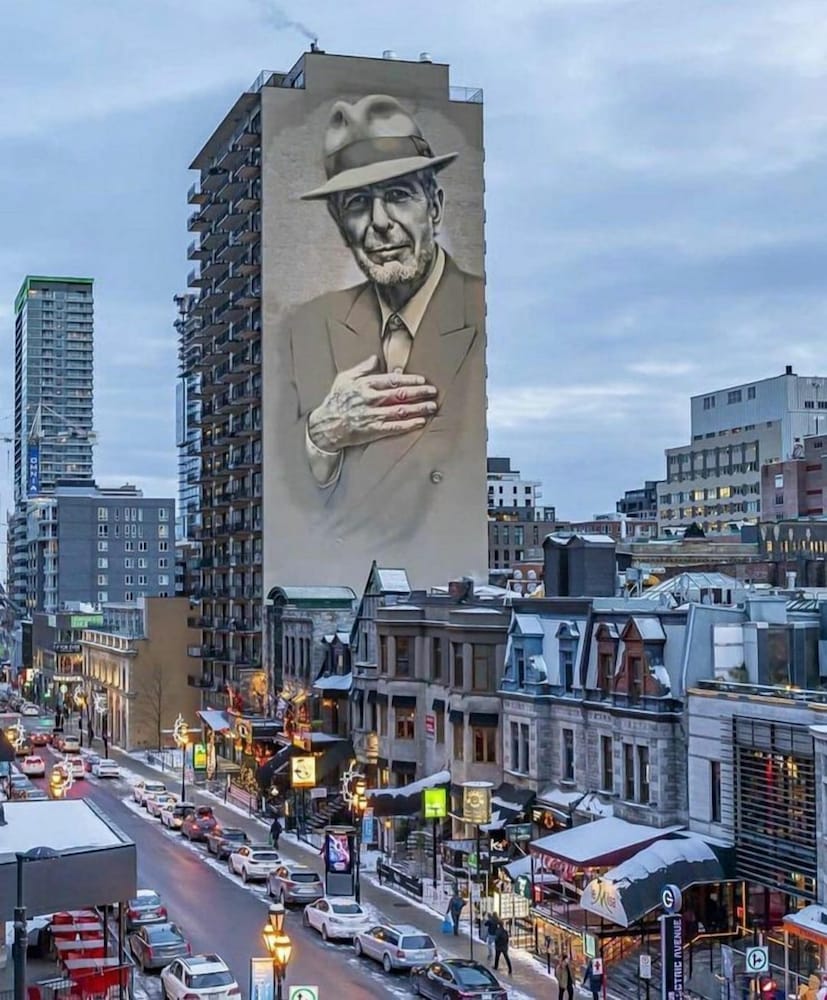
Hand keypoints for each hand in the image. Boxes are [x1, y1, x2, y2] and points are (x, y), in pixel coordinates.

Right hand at [307, 355, 437, 452]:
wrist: (326, 425)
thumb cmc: (335, 401)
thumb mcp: (344, 379)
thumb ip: (362, 368)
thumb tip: (376, 358)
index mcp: (365, 385)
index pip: (392, 380)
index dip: (409, 379)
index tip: (422, 380)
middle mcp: (371, 399)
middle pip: (400, 394)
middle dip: (419, 392)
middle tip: (433, 392)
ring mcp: (372, 415)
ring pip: (401, 410)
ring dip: (419, 408)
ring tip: (432, 406)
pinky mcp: (373, 430)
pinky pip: (394, 427)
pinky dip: (409, 424)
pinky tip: (420, 422)